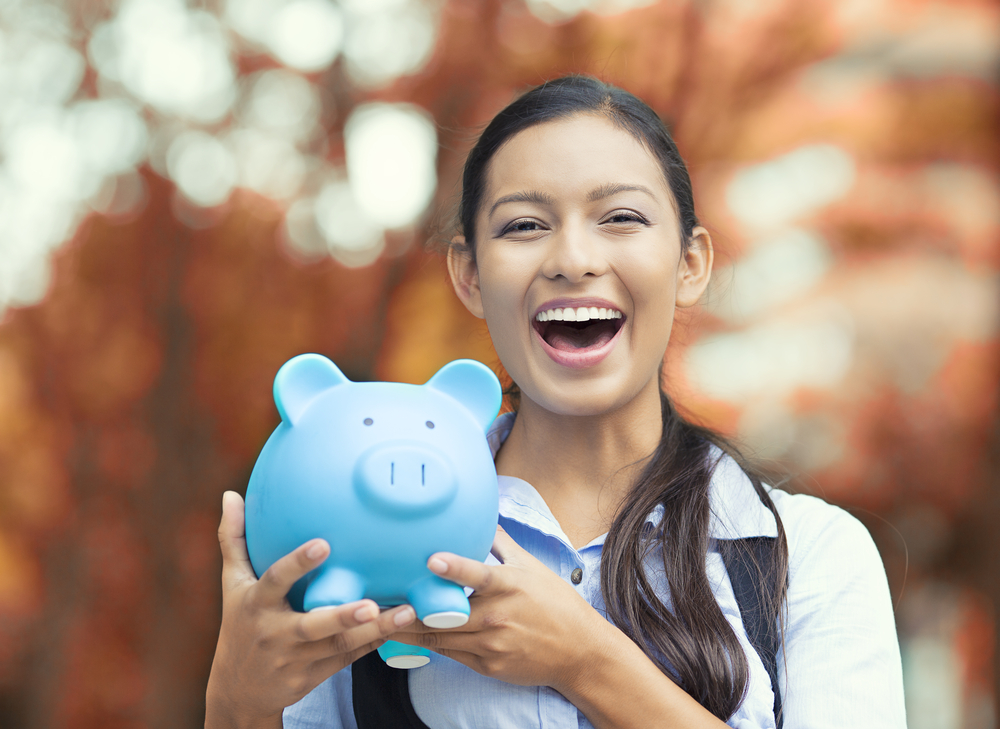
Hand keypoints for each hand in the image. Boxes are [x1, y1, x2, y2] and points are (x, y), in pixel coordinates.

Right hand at [205, 491, 415, 728]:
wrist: (239, 688)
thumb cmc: (239, 623)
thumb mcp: (232, 584)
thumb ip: (234, 540)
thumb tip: (229, 495)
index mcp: (257, 604)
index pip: (275, 580)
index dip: (297, 564)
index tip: (323, 544)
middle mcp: (276, 632)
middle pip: (312, 625)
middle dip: (342, 616)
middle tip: (371, 604)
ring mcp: (296, 658)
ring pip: (339, 645)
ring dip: (374, 630)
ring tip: (407, 613)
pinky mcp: (313, 676)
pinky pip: (348, 658)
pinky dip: (375, 643)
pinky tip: (403, 628)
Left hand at [390, 525, 613, 692]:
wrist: (579, 651)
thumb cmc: (556, 604)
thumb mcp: (533, 567)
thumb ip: (502, 544)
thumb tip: (484, 515)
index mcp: (509, 586)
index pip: (479, 575)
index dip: (455, 567)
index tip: (432, 559)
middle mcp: (498, 615)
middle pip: (445, 614)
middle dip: (410, 608)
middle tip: (378, 597)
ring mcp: (491, 644)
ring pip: (439, 637)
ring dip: (408, 629)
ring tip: (378, 619)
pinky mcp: (487, 665)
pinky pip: (449, 654)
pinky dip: (428, 644)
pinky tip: (406, 636)